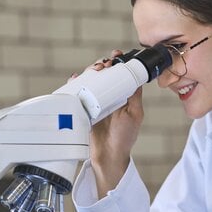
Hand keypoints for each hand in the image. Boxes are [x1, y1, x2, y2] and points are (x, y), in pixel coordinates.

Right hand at [84, 50, 144, 197]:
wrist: (108, 155)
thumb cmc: (124, 138)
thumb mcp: (134, 114)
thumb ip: (135, 97)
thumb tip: (137, 78)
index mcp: (122, 96)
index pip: (119, 74)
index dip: (117, 63)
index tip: (116, 56)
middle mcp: (108, 97)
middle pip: (102, 74)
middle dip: (101, 64)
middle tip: (103, 65)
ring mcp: (94, 102)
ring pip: (90, 80)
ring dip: (89, 71)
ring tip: (93, 70)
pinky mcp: (83, 108)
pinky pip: (77, 92)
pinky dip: (74, 83)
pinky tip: (74, 78)